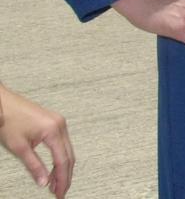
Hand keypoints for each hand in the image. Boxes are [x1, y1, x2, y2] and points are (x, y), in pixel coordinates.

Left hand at [0, 83, 73, 198]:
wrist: (3, 102)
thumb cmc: (8, 120)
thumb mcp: (19, 147)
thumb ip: (34, 166)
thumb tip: (43, 182)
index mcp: (54, 130)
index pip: (63, 160)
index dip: (62, 179)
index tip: (59, 194)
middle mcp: (61, 125)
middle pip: (69, 156)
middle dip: (65, 176)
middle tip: (60, 193)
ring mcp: (59, 122)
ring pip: (67, 150)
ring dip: (63, 168)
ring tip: (55, 184)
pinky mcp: (54, 122)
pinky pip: (62, 143)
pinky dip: (60, 157)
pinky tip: (53, 167)